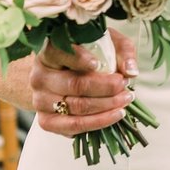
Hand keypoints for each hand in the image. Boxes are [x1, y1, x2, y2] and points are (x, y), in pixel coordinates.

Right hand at [19, 29, 136, 136]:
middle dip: (105, 87)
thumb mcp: (105, 43)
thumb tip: (130, 71)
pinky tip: (115, 114)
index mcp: (47, 52)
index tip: (98, 64)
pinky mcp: (46, 122)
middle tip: (124, 84)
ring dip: (107, 105)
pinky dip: (98, 122)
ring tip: (126, 99)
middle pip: (74, 84)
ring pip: (76, 107)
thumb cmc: (87, 56)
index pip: (59, 53)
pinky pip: (74, 126)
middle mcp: (39, 77)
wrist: (62, 77)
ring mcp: (40, 101)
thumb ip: (121, 50)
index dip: (78, 59)